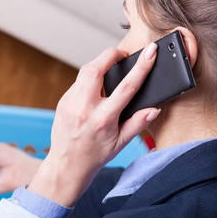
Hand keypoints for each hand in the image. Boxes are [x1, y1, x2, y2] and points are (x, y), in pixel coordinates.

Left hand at [28, 43, 159, 206]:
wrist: (67, 165)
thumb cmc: (95, 155)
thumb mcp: (121, 143)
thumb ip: (138, 123)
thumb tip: (153, 108)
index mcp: (103, 119)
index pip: (127, 87)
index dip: (142, 66)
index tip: (150, 52)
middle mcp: (84, 108)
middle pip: (95, 69)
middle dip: (110, 54)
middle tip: (121, 54)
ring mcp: (70, 104)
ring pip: (84, 72)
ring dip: (98, 65)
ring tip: (110, 69)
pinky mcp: (62, 102)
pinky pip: (77, 83)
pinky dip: (88, 80)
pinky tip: (96, 88)